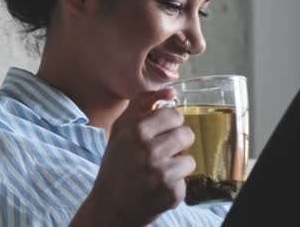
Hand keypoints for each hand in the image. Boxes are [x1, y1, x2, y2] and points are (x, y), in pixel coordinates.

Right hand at [73, 88, 195, 226]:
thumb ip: (142, 104)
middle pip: (186, 134)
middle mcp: (150, 152)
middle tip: (162, 152)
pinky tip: (158, 188)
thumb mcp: (121, 130)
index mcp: (136, 132)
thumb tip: (172, 90)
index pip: (174, 115)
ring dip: (178, 165)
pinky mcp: (172, 194)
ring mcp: (162, 174)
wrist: (109, 207)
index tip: (163, 131)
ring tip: (160, 171)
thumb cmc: (116, 166)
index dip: (170, 123)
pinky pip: (186, 181)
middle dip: (177, 143)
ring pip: (190, 159)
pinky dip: (174, 185)